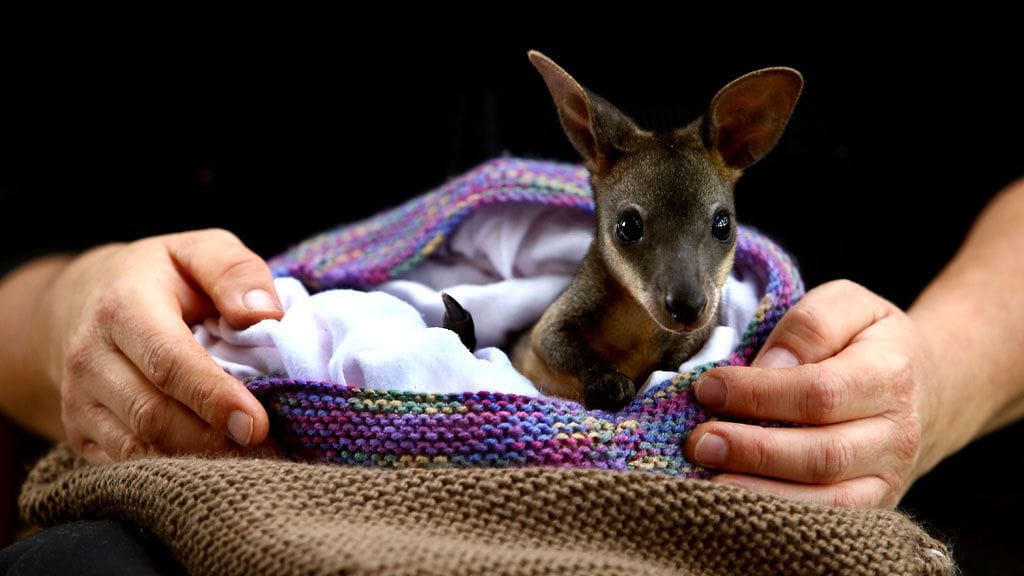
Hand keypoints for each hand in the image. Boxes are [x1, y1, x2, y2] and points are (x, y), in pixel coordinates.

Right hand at [41, 229, 282, 462]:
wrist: (83, 301)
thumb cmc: (162, 276)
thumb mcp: (200, 251)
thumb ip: (235, 272)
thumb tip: (265, 314)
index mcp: (123, 307)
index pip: (168, 362)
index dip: (213, 397)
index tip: (257, 424)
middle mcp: (89, 357)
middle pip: (153, 415)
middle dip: (213, 439)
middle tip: (269, 450)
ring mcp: (78, 399)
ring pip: (139, 447)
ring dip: (198, 461)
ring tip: (252, 461)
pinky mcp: (79, 430)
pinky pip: (126, 464)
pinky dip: (174, 470)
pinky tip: (215, 466)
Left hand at [685, 280, 935, 507]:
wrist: (926, 388)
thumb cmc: (868, 342)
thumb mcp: (847, 305)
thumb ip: (810, 324)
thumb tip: (768, 366)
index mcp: (889, 375)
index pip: (819, 392)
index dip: (758, 394)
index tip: (708, 388)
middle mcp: (897, 434)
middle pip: (822, 453)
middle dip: (752, 450)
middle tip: (698, 442)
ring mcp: (888, 477)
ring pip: (826, 498)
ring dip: (759, 489)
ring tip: (708, 475)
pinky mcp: (874, 505)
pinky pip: (827, 519)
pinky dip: (780, 514)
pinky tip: (736, 501)